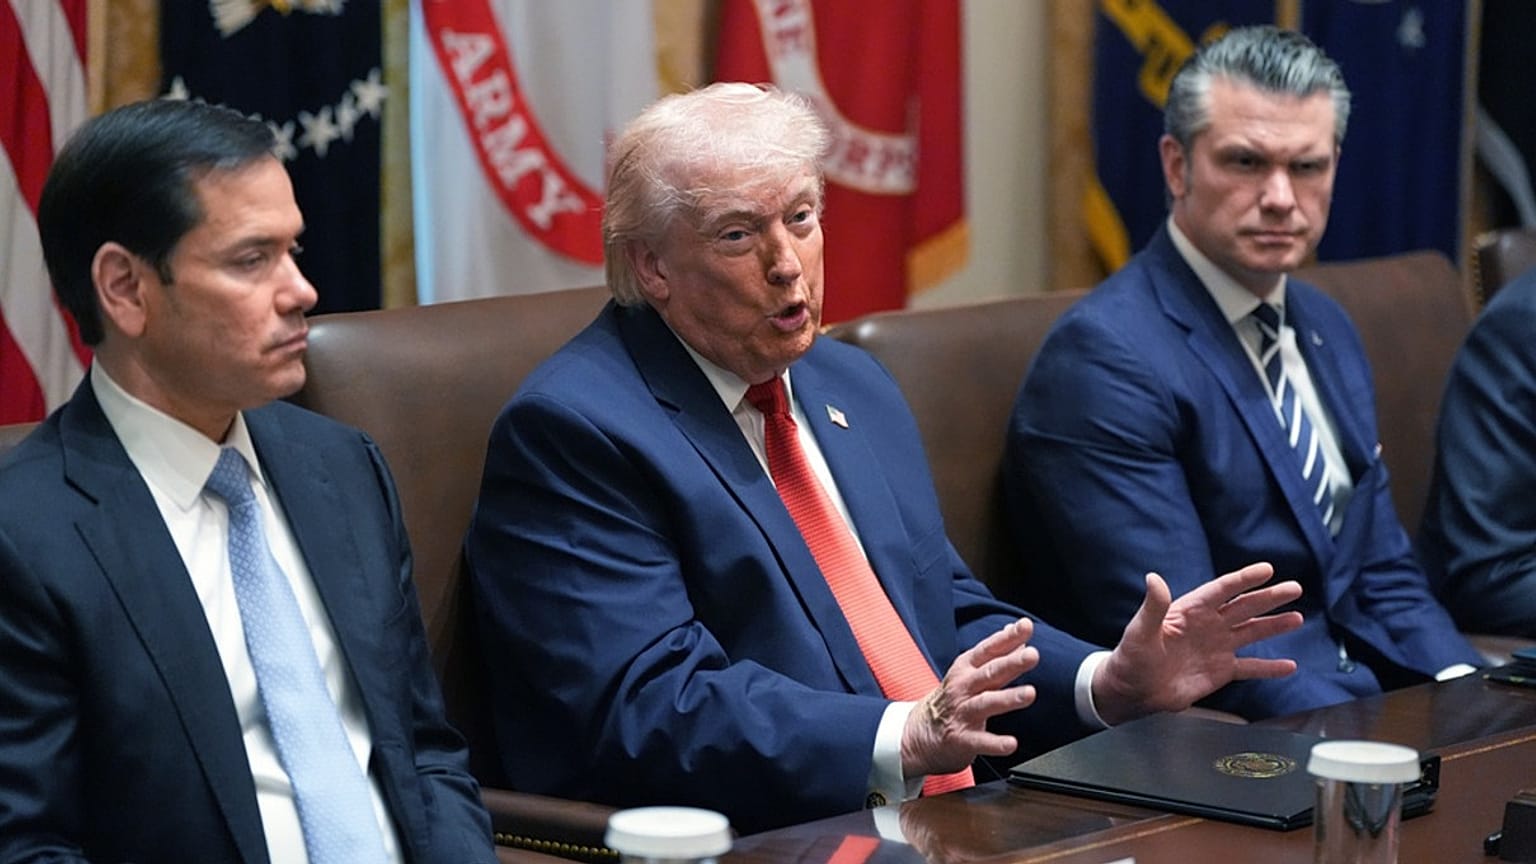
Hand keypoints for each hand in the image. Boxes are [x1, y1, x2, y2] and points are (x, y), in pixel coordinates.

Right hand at [900, 617, 1037, 777]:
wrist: (919, 734)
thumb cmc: (952, 699)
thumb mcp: (969, 671)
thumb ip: (995, 652)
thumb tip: (1013, 629)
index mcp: (966, 668)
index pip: (989, 649)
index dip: (1008, 637)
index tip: (1026, 626)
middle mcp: (963, 687)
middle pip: (990, 672)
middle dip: (1012, 663)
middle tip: (1033, 655)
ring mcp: (962, 713)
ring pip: (986, 703)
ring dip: (1008, 698)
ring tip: (1029, 693)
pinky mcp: (962, 739)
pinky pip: (980, 741)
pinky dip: (995, 743)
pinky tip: (1011, 744)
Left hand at [1091, 563, 1302, 724]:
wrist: (1133, 691)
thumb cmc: (1131, 658)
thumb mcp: (1140, 631)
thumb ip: (1153, 606)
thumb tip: (1153, 578)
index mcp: (1190, 611)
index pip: (1221, 590)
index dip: (1244, 579)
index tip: (1266, 569)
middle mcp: (1208, 626)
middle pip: (1244, 607)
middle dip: (1269, 598)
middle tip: (1294, 588)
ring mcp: (1216, 648)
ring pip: (1251, 632)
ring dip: (1274, 626)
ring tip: (1297, 618)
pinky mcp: (1220, 671)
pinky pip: (1250, 667)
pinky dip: (1270, 668)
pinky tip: (1289, 666)